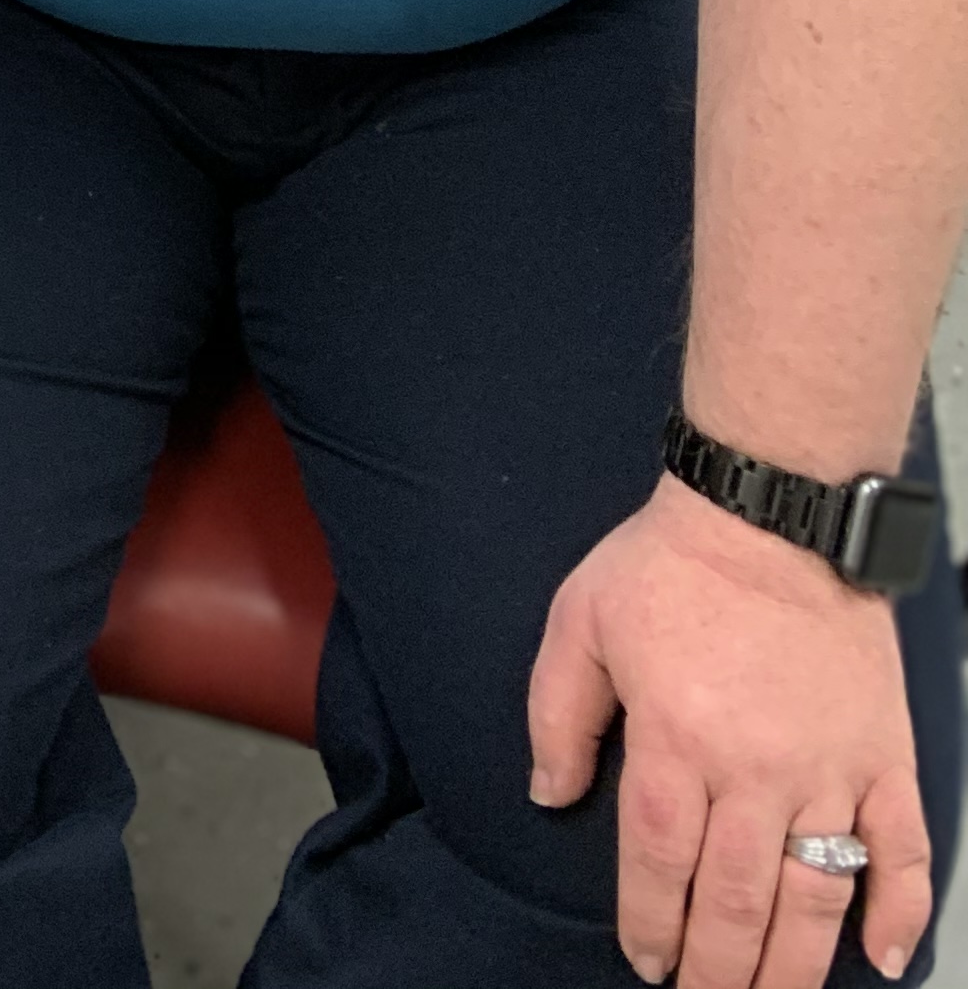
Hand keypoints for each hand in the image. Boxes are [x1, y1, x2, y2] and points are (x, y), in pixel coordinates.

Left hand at [528, 475, 932, 985]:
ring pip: (815, 895)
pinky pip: (905, 851)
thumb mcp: (580, 620)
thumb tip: (549, 796)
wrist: (771, 510)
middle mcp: (756, 769)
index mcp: (677, 739)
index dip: (650, 924)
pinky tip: (882, 960)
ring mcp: (830, 767)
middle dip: (717, 968)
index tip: (645, 960)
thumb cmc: (669, 565)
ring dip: (792, 967)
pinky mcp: (886, 756)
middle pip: (737, 899)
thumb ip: (557, 714)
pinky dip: (900, 911)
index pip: (659, 863)